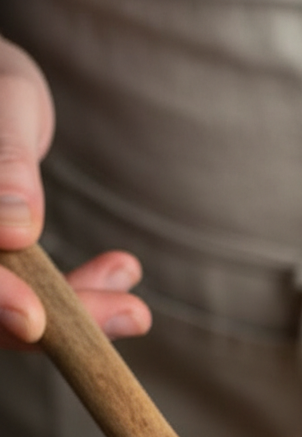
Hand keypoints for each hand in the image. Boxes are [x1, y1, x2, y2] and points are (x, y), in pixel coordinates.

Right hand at [0, 37, 150, 347]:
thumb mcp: (5, 99)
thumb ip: (5, 158)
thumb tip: (17, 230)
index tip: (33, 319)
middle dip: (54, 320)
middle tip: (132, 315)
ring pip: (7, 309)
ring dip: (76, 312)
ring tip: (137, 309)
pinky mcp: (0, 268)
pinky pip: (29, 294)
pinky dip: (75, 292)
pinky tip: (122, 274)